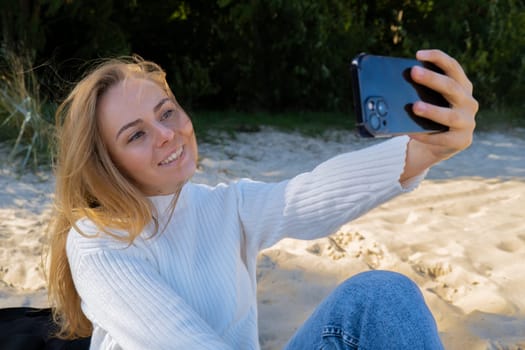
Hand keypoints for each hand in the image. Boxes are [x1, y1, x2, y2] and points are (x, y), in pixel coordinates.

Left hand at [400, 49, 477, 180]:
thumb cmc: (431, 116)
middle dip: (432, 79)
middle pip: (451, 87)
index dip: (437, 58)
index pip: (453, 67)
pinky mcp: (462, 140)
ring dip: (432, 110)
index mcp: (462, 86)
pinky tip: (411, 132)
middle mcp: (468, 102)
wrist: (439, 144)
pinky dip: (426, 135)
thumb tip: (393, 82)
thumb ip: (420, 90)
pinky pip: (442, 138)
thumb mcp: (429, 99)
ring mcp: (468, 122)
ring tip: (414, 106)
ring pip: (450, 115)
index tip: (418, 54)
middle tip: (413, 72)